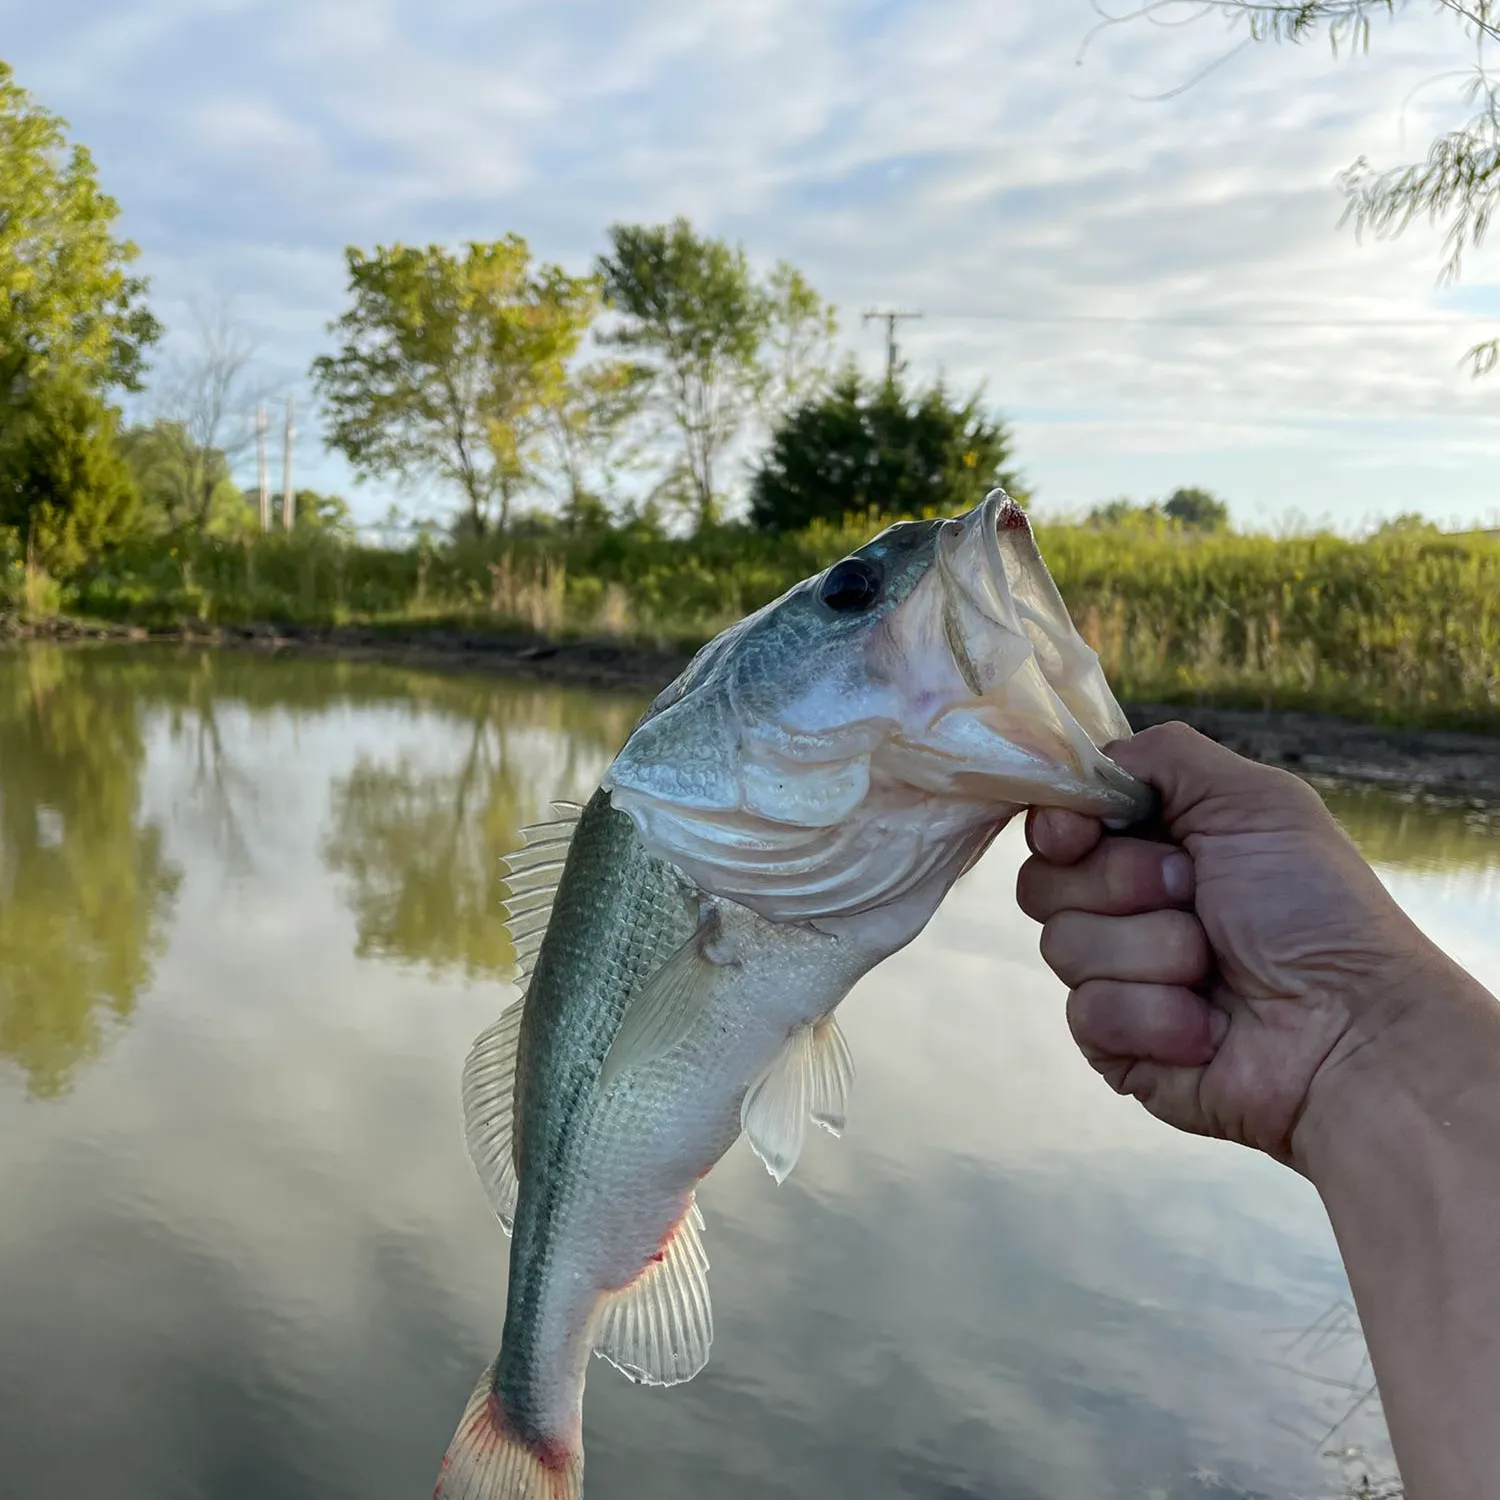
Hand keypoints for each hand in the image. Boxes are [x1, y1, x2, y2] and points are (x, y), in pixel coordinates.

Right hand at [1016, 721, 1451, 1169]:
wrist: (1351, 1029)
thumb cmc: (1315, 909)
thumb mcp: (1253, 800)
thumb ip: (1160, 756)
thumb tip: (1085, 763)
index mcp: (1153, 845)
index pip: (1056, 824)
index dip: (1060, 826)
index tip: (1082, 832)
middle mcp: (1125, 908)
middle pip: (1043, 881)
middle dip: (1121, 884)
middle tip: (1193, 895)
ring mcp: (1117, 978)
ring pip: (1063, 946)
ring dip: (1152, 951)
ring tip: (1215, 970)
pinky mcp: (1115, 1045)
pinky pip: (1087, 1014)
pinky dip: (1154, 1014)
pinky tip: (1206, 1027)